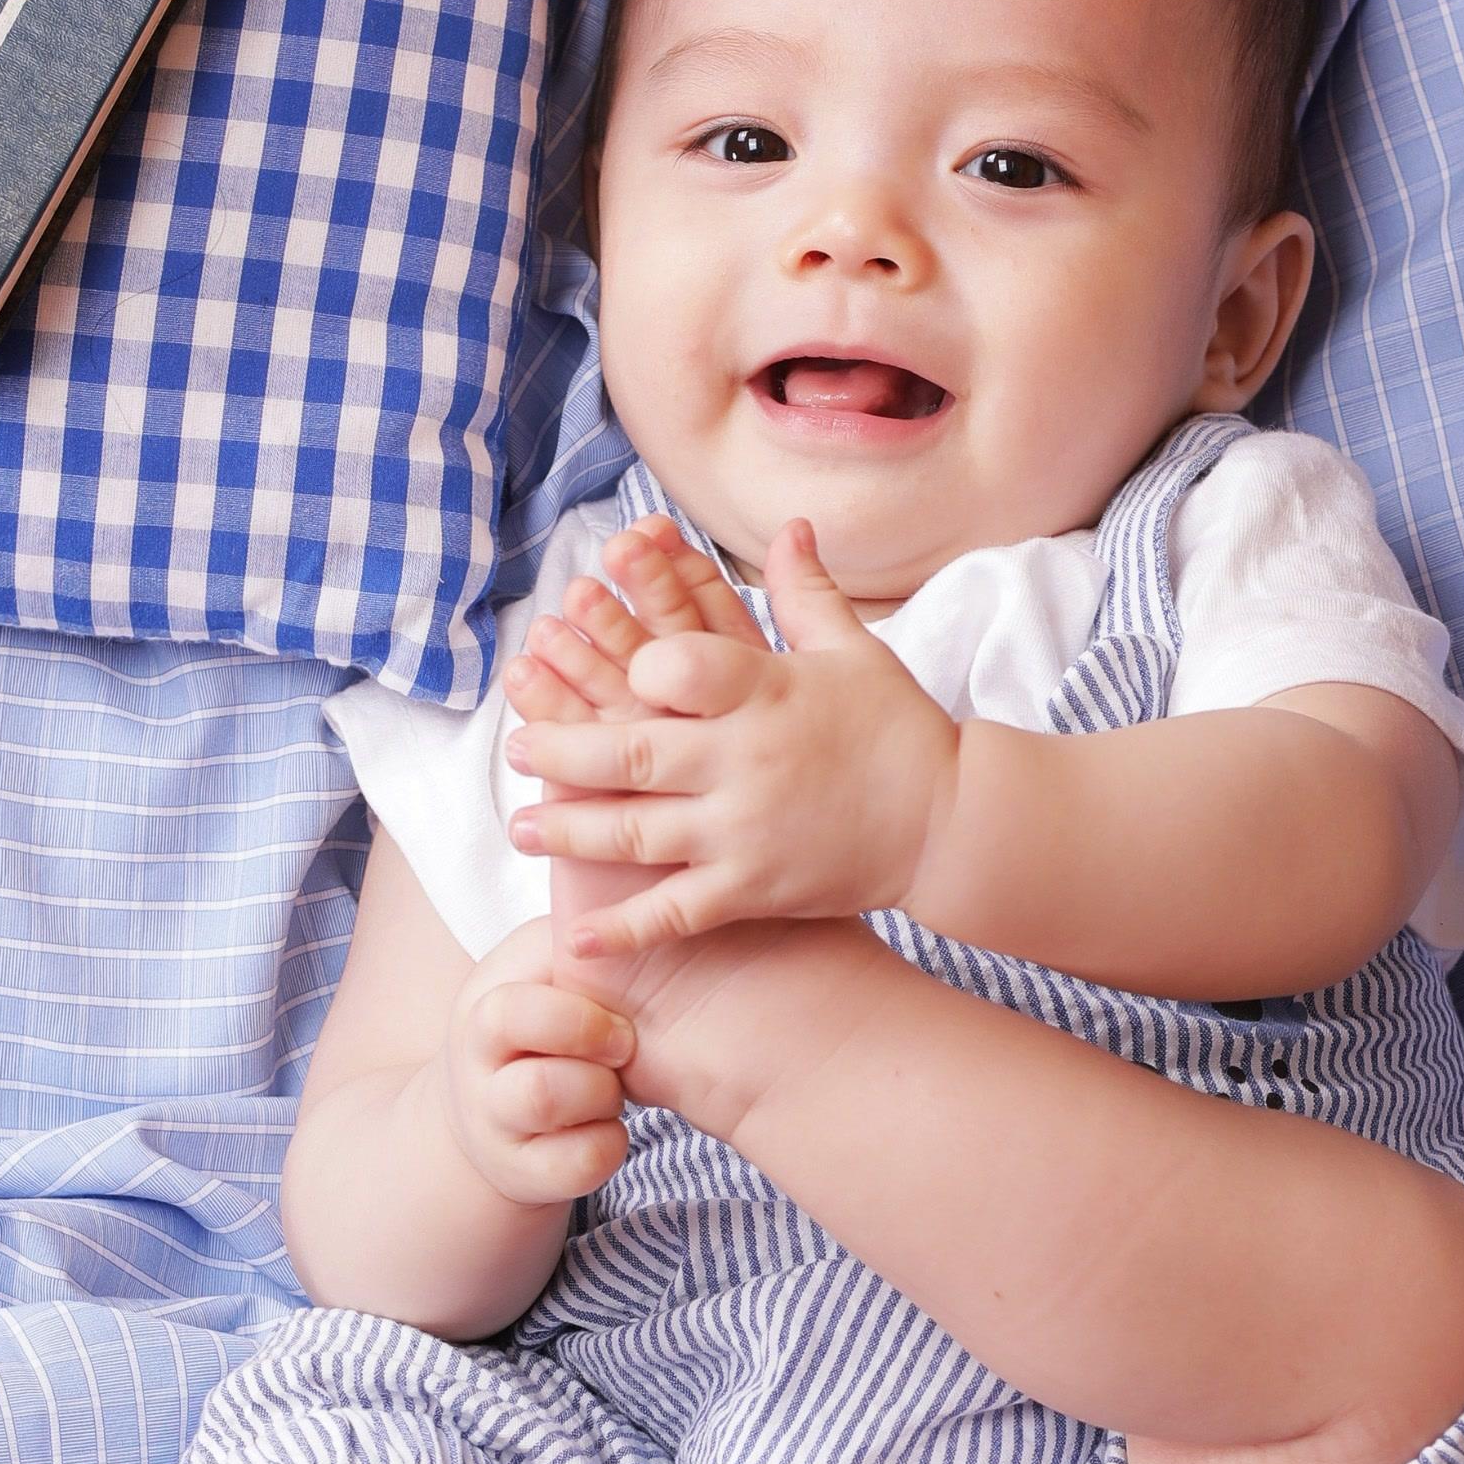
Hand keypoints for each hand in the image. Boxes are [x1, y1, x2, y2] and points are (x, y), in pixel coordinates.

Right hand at [438, 916, 638, 1206]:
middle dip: (596, 1055)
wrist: (486, 1113)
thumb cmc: (539, 1020)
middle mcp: (478, 1071)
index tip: (617, 1012)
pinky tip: (608, 1124)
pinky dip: (610, 1143)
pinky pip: (582, 1164)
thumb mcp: (545, 964)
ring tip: (613, 1085)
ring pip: (554, 1113)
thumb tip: (618, 852)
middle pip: (539, 1078)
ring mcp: (497, 1127)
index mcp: (485, 1007)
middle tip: (625, 1044)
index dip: (579, 1015)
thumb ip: (579, 923)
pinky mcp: (525, 1174)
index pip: (515, 1010)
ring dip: (604, 1097)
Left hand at [499, 512, 959, 958]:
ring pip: (636, 832)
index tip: (607, 666)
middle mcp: (746, 762)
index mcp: (766, 692)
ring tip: (523, 826)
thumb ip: (805, 592)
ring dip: (570, 830)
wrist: (950, 823)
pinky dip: (623, 928)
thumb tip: (787, 526)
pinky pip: (675, 912)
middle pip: (630, 752)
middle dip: (560, 751)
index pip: (677, 666)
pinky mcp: (753, 888)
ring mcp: (745, 832)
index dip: (631, 662)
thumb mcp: (855, 652)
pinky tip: (576, 937)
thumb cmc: (899, 729)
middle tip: (514, 748)